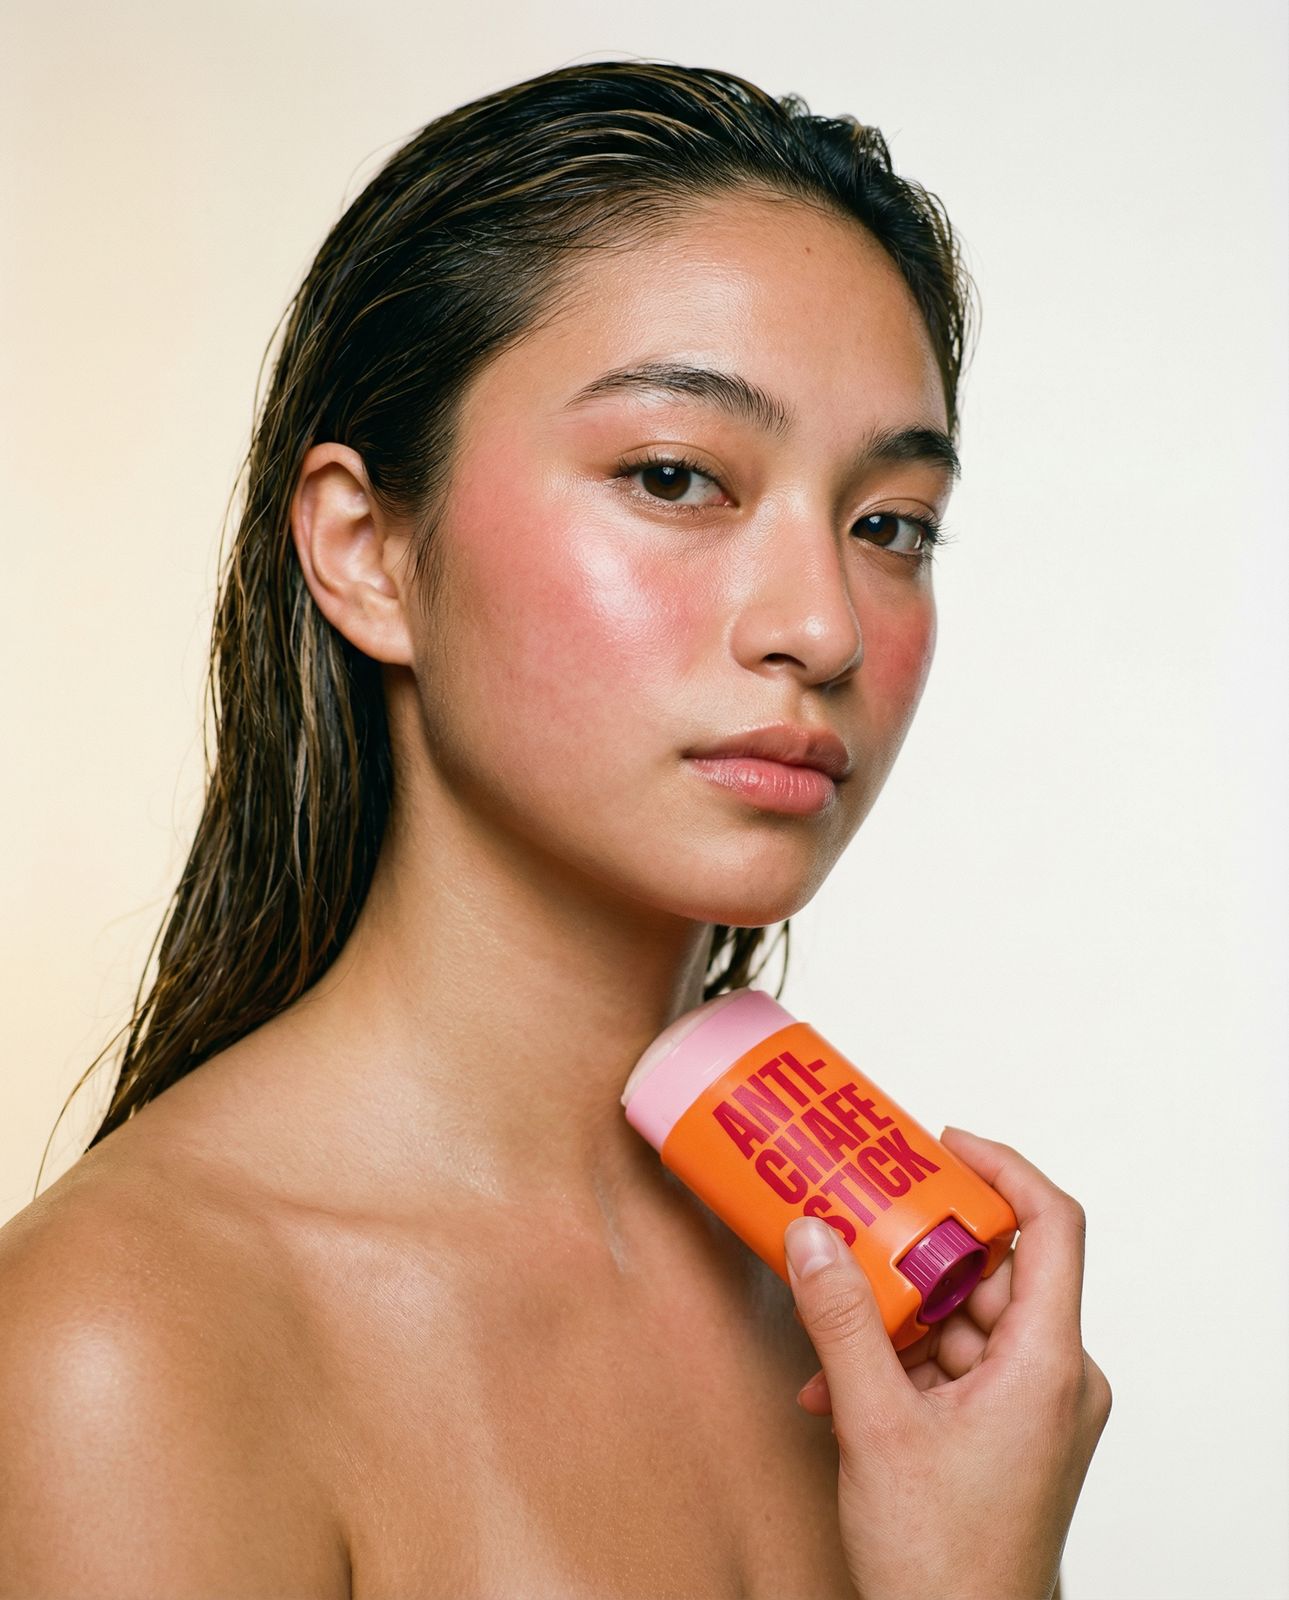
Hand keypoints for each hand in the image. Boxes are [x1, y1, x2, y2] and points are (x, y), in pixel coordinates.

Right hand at [784, 1127, 1111, 1599]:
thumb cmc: (944, 1567)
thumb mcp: (875, 1425)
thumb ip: (841, 1321)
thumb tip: (812, 1236)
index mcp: (1047, 1364)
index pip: (1052, 1225)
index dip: (1002, 1168)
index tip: (944, 1145)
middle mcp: (1055, 1378)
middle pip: (993, 1272)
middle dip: (914, 1256)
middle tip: (858, 1230)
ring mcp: (1034, 1408)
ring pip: (963, 1321)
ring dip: (893, 1323)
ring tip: (832, 1340)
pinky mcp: (1009, 1433)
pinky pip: (955, 1368)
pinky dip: (900, 1367)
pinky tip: (840, 1391)